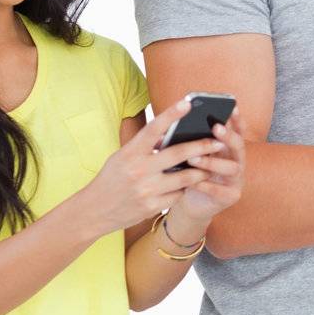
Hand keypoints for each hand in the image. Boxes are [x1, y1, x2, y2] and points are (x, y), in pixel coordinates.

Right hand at [80, 99, 221, 236]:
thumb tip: (172, 134)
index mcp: (130, 153)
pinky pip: (179, 194)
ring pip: (186, 177)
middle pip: (179, 153)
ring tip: (211, 164)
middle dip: (203, 146)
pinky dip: (185, 189)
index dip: (171, 114)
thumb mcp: (123, 157)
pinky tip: (189, 185)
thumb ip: (145, 147)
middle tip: (219, 141)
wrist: (94, 211)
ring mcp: (147, 190)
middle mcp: (139, 170)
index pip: (153, 129)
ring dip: (201, 170)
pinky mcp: (152, 206)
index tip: (188, 103)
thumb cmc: (112, 178)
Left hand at [168, 106, 248, 230]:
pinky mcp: (231, 196)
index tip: (232, 107)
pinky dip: (206, 185)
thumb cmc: (190, 173)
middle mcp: (237, 161)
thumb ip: (187, 141)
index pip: (238, 130)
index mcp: (229, 148)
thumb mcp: (191, 155)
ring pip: (232, 168)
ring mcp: (236, 179)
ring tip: (193, 158)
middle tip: (215, 127)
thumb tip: (168, 128)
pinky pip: (220, 190)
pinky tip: (193, 181)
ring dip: (213, 161)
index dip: (237, 119)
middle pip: (239, 146)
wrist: (193, 203)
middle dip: (228, 136)